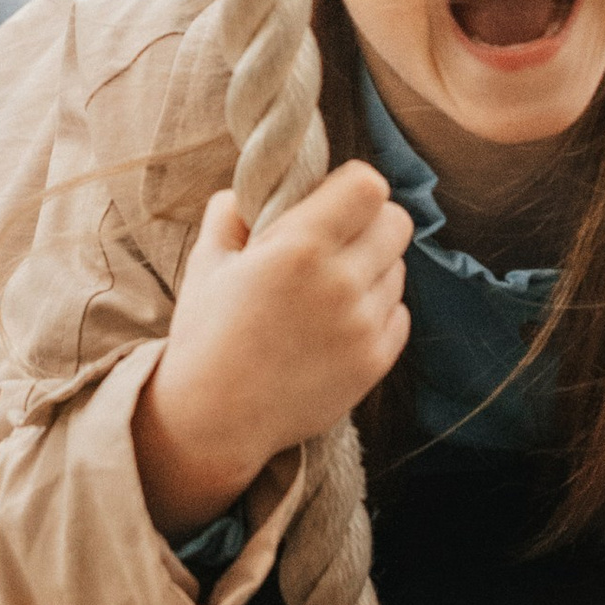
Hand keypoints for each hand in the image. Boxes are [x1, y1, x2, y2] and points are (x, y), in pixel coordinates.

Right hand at [133, 163, 411, 542]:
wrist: (214, 419)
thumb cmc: (205, 335)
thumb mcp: (206, 261)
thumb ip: (231, 211)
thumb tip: (255, 187)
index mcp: (299, 247)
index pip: (368, 186)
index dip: (352, 185)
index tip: (332, 197)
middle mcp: (340, 283)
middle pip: (397, 223)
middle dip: (370, 221)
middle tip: (339, 238)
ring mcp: (363, 326)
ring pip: (398, 269)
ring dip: (373, 268)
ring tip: (330, 287)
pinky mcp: (375, 362)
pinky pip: (398, 314)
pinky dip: (377, 311)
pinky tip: (338, 322)